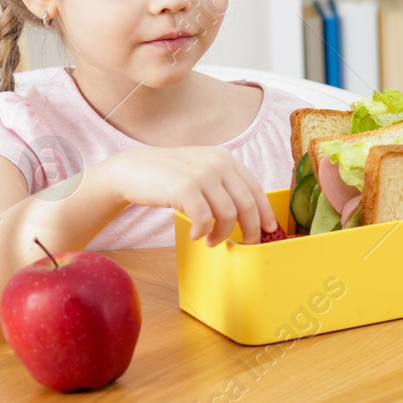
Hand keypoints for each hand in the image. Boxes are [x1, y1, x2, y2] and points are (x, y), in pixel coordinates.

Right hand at [100, 146, 276, 245]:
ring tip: (212, 241)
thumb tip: (249, 213)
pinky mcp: (184, 188)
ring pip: (228, 214)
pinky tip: (196, 235)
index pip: (255, 188)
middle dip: (251, 228)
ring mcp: (201, 174)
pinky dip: (203, 231)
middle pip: (247, 203)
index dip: (265, 212)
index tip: (269, 229)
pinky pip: (204, 218)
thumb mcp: (202, 169)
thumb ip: (223, 183)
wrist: (132, 169)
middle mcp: (217, 163)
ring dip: (222, 234)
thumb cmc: (169, 176)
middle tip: (246, 243)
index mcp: (225, 158)